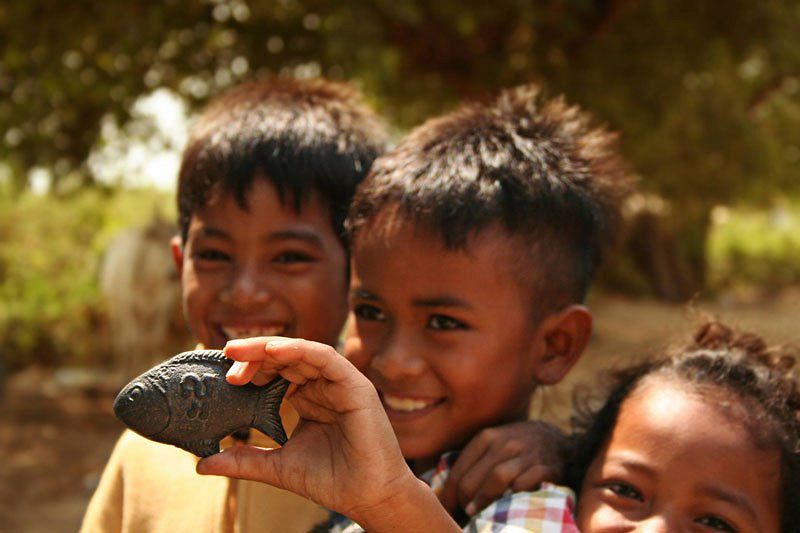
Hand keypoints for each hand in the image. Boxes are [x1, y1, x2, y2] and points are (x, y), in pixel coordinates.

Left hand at [197, 337, 414, 522]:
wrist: (368, 497)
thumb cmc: (332, 480)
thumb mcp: (278, 466)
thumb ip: (245, 459)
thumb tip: (202, 464)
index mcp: (308, 399)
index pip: (275, 373)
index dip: (250, 370)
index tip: (224, 377)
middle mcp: (323, 386)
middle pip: (285, 358)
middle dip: (255, 355)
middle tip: (226, 356)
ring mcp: (340, 383)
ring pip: (302, 351)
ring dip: (271, 348)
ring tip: (241, 351)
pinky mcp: (355, 385)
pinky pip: (326, 357)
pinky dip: (300, 350)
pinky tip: (274, 351)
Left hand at [439, 420, 564, 515]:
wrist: (555, 440)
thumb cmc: (516, 446)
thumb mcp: (493, 443)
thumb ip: (473, 460)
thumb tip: (443, 488)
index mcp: (487, 437)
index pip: (460, 469)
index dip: (449, 493)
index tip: (446, 507)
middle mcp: (505, 443)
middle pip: (474, 477)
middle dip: (463, 499)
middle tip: (461, 512)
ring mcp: (526, 455)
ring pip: (497, 478)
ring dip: (483, 500)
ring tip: (476, 512)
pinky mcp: (545, 468)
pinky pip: (524, 484)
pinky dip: (513, 495)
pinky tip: (506, 505)